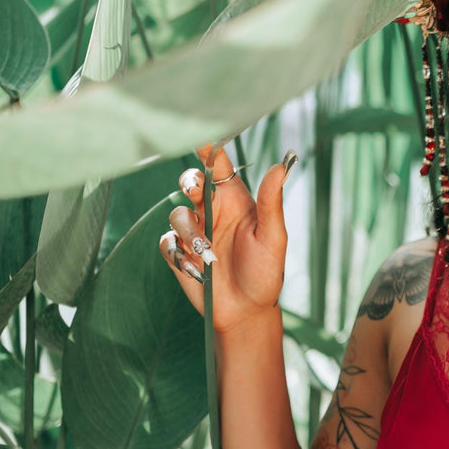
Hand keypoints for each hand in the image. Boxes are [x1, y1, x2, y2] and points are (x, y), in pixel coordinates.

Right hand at [157, 143, 297, 331]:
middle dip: (189, 182)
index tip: (201, 136)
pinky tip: (196, 269)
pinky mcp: (179, 253)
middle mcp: (212, 212)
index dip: (208, 148)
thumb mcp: (273, 237)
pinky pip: (167, 242)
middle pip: (191, 182)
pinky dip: (178, 254)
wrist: (246, 312)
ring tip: (209, 256)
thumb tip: (281, 166)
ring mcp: (193, 232)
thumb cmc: (265, 273)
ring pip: (176, 214)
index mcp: (235, 202)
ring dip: (190, 233)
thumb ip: (271, 203)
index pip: (219, 166)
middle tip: (195, 191)